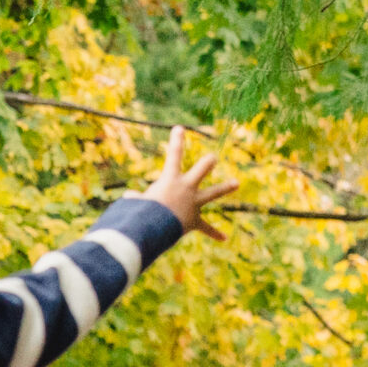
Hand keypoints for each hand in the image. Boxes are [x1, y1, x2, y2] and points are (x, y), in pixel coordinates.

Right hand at [136, 126, 239, 242]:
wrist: (153, 227)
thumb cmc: (140, 212)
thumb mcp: (134, 202)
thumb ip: (134, 198)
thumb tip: (131, 198)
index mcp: (170, 179)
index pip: (174, 154)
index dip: (177, 140)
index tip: (180, 128)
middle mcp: (186, 188)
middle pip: (202, 169)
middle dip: (207, 163)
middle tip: (213, 159)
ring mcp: (193, 203)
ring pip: (212, 193)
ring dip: (225, 187)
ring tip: (236, 183)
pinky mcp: (194, 221)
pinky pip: (205, 228)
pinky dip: (213, 233)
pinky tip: (224, 238)